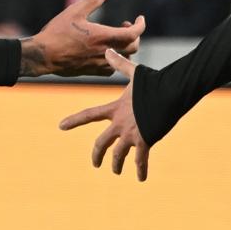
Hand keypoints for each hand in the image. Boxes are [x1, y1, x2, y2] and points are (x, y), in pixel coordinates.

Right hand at [20, 0, 143, 77]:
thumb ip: (92, 0)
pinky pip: (111, 69)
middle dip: (133, 35)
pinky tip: (105, 52)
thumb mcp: (74, 11)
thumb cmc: (57, 33)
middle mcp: (105, 52)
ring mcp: (99, 64)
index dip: (140, 25)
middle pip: (133, 47)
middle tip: (124, 26)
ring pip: (123, 59)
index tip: (139, 19)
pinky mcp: (92, 71)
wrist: (43, 56)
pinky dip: (114, 59)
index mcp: (104, 37)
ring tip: (114, 38)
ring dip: (124, 48)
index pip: (134, 34)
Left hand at [58, 48, 149, 180]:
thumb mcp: (135, 74)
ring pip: (119, 155)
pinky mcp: (145, 141)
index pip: (89, 115)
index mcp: (114, 109)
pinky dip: (141, 171)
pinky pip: (141, 160)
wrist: (170, 93)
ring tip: (116, 172)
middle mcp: (119, 124)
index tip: (60, 126)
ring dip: (117, 165)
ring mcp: (131, 135)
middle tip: (95, 164)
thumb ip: (120, 64)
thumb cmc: (154, 82)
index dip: (74, 121)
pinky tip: (141, 180)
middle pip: (101, 144)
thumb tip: (108, 50)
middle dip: (97, 155)